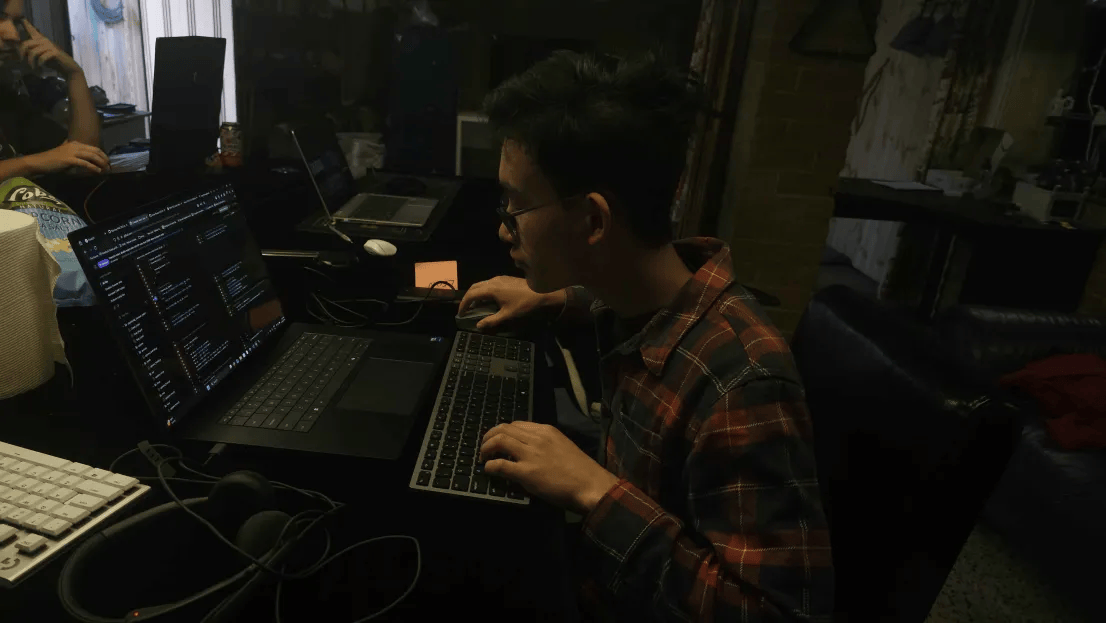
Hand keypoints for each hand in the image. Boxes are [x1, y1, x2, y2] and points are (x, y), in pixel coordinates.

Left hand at [18, 21, 81, 76]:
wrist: (68, 67)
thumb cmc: (53, 61)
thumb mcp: (40, 55)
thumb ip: (31, 51)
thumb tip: (20, 50)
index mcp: (40, 40)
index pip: (32, 29)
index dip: (26, 24)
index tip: (22, 18)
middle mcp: (44, 40)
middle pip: (25, 44)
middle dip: (21, 54)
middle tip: (22, 62)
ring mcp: (50, 45)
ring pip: (33, 52)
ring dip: (31, 62)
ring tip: (32, 68)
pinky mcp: (55, 52)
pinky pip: (42, 57)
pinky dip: (39, 64)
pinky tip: (39, 67)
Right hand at [25, 141, 108, 174]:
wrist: (40, 162)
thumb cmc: (53, 160)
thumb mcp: (66, 153)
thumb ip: (76, 154)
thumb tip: (87, 159)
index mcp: (75, 143)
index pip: (94, 148)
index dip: (103, 155)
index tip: (108, 162)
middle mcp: (75, 145)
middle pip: (95, 151)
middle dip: (104, 159)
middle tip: (110, 167)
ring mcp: (72, 152)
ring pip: (92, 156)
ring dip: (101, 163)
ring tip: (106, 170)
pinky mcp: (69, 159)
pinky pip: (84, 163)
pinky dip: (92, 167)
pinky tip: (97, 171)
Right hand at [458, 276, 564, 330]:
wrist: (541, 292)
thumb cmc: (524, 304)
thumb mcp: (507, 315)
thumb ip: (491, 320)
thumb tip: (478, 326)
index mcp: (491, 289)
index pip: (471, 295)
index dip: (463, 304)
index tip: (461, 313)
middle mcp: (493, 281)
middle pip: (474, 288)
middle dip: (467, 298)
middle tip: (465, 309)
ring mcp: (499, 278)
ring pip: (481, 284)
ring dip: (475, 294)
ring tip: (475, 306)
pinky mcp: (504, 279)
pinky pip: (488, 283)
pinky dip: (483, 291)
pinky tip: (487, 300)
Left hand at [481, 422, 619, 513]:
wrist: (591, 485)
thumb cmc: (580, 470)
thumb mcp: (561, 447)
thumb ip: (544, 445)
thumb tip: (526, 452)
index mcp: (546, 430)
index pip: (516, 424)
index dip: (502, 432)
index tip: (498, 441)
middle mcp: (537, 438)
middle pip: (503, 428)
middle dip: (489, 437)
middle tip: (485, 448)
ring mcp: (531, 454)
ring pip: (499, 440)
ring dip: (486, 448)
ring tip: (484, 458)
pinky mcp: (527, 472)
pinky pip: (500, 464)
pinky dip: (490, 466)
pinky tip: (489, 471)